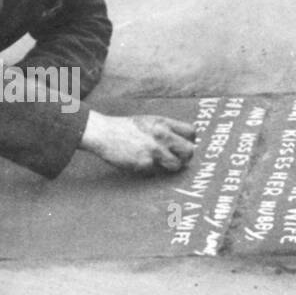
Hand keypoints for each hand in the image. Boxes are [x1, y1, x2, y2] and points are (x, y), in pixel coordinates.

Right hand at [80, 112, 196, 173]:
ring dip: (170, 167)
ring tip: (159, 163)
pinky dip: (150, 171)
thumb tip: (178, 141)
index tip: (182, 146)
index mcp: (163, 123)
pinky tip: (140, 164)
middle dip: (185, 157)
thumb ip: (164, 129)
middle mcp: (162, 135)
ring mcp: (155, 150)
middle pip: (189, 151)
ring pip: (176, 165)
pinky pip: (156, 172)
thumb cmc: (124, 128)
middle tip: (176, 159)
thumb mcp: (147, 122)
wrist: (104, 133)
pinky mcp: (145, 163)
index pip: (192, 132)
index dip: (189, 141)